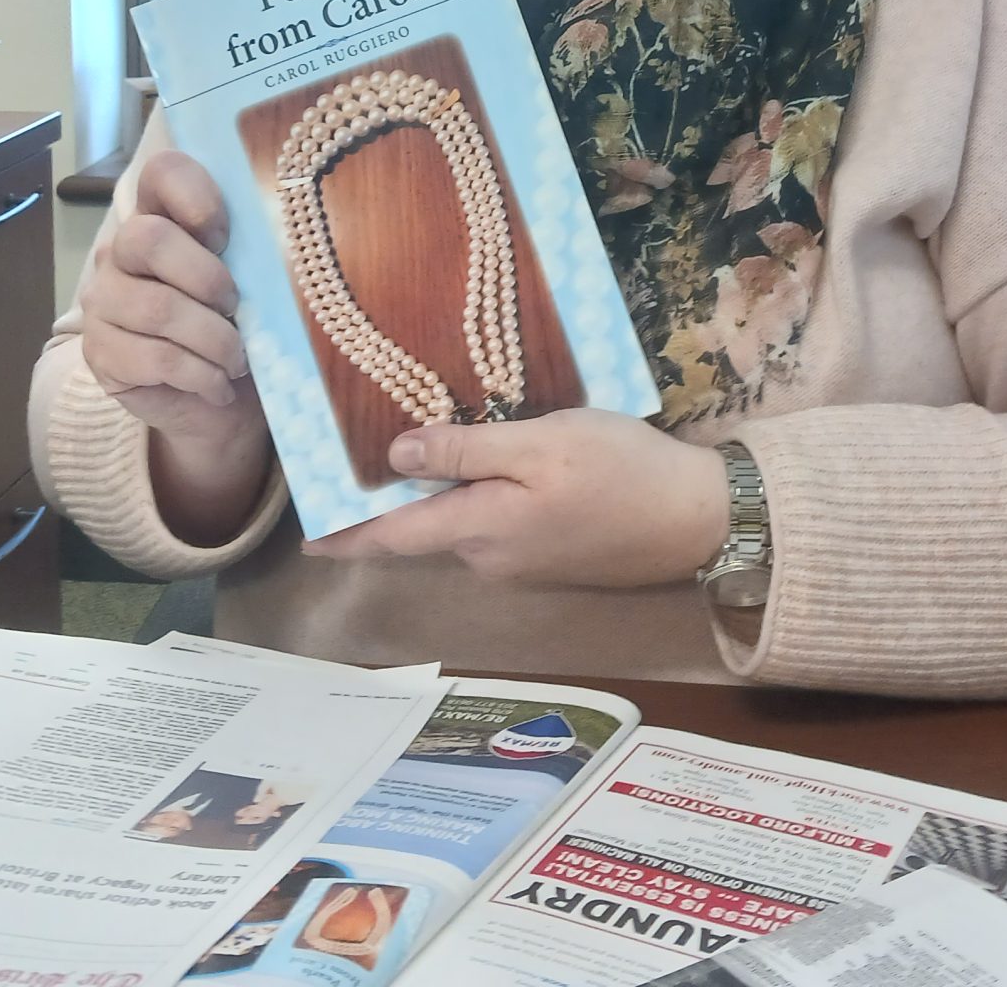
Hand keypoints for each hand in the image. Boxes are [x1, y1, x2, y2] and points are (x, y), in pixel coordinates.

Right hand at [81, 149, 271, 542]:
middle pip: (149, 238)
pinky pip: (155, 358)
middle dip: (208, 279)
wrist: (222, 398)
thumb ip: (256, 249)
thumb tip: (294, 235)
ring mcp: (103, 300)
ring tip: (237, 359)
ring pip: (158, 308)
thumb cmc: (244, 327)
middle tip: (238, 309)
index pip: (162, 172)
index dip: (197, 195)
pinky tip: (217, 384)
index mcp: (162, 215)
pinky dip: (201, 375)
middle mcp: (121, 249)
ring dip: (214, 339)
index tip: (226, 237)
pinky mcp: (100, 353)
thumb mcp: (257, 281)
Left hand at [301, 410, 729, 589]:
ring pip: (463, 523)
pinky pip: (495, 525)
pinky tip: (489, 465)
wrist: (699, 519)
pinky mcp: (551, 556)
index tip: (307, 535)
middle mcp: (489, 557)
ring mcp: (522, 562)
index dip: (347, 533)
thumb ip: (467, 450)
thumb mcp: (540, 443)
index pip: (393, 536)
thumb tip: (395, 454)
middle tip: (362, 454)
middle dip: (394, 499)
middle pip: (425, 527)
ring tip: (425, 443)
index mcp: (479, 529)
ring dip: (442, 493)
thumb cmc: (620, 471)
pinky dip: (479, 497)